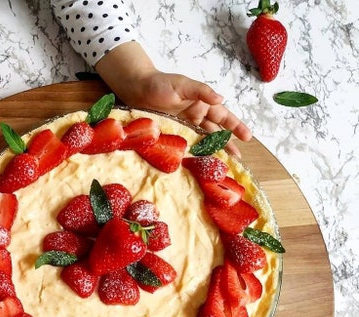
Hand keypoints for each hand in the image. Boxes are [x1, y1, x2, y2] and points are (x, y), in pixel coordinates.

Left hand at [96, 42, 251, 155]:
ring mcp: (184, 127)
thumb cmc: (160, 84)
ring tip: (221, 165)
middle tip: (237, 159)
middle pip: (216, 132)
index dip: (235, 126)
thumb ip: (201, 91)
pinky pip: (186, 146)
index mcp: (202, 104)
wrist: (136, 89)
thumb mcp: (183, 85)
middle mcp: (196, 116)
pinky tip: (198, 164)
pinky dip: (193, 155)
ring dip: (212, 152)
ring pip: (203, 141)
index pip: (223, 116)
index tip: (247, 137)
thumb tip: (221, 98)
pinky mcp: (172, 134)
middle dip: (227, 145)